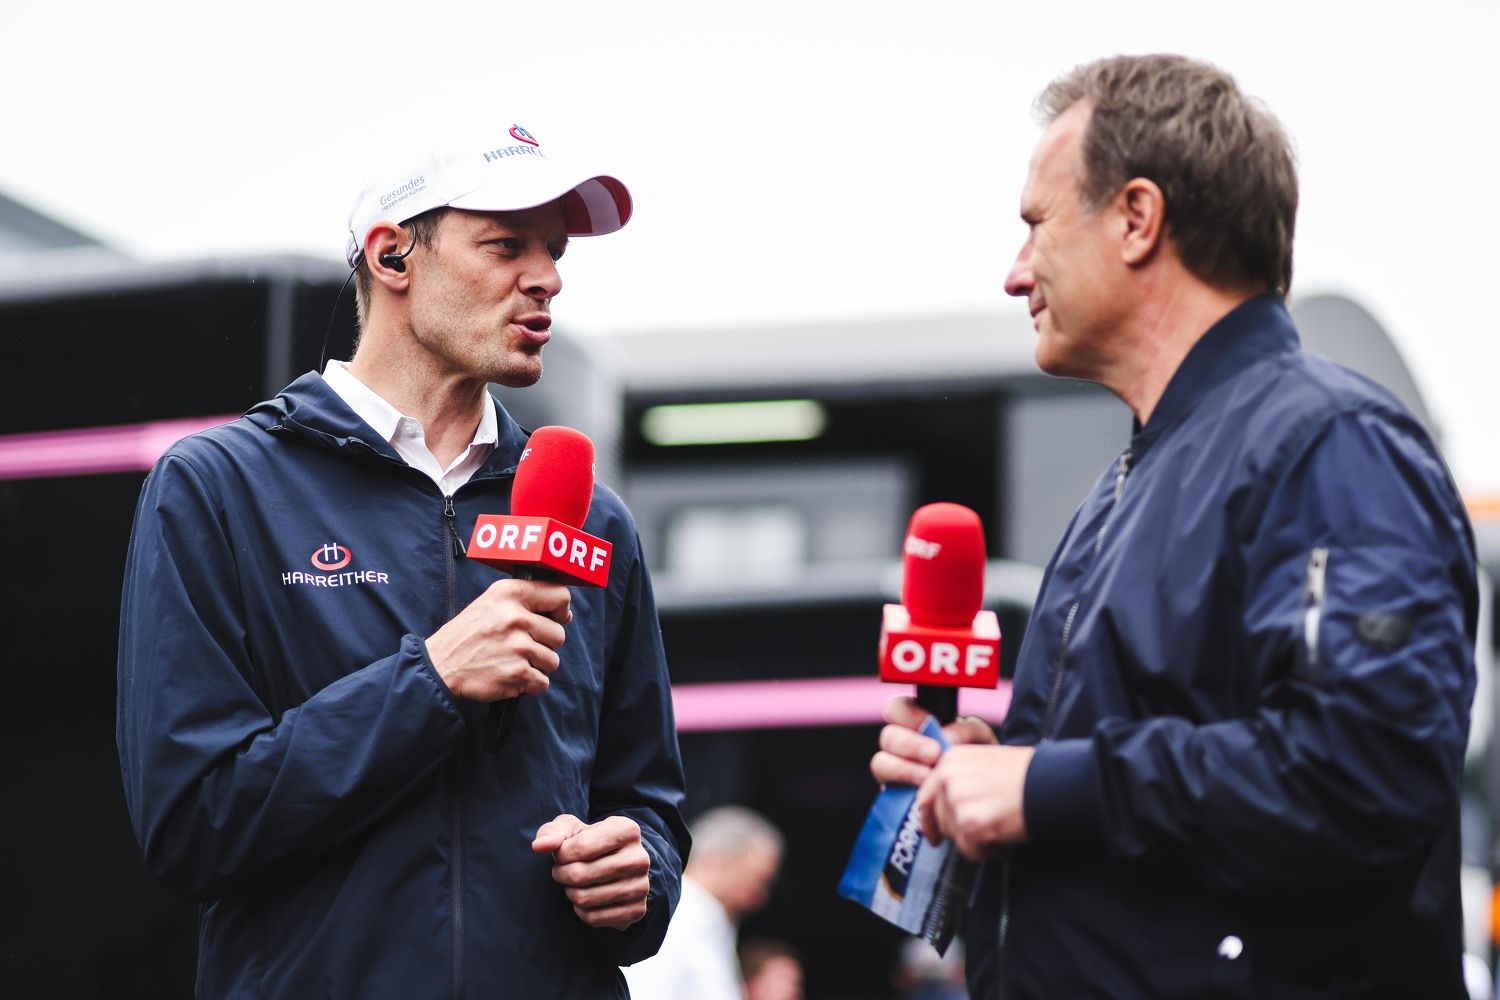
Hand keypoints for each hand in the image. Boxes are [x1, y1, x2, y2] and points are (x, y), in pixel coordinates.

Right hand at [425, 578, 571, 701]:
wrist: (440, 666)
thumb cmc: (467, 635)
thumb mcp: (490, 603)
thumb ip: (525, 602)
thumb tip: (565, 613)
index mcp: (510, 594)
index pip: (560, 595)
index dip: (561, 610)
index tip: (555, 618)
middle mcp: (516, 617)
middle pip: (559, 634)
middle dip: (544, 644)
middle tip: (520, 647)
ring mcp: (518, 647)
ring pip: (552, 661)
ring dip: (536, 666)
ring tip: (511, 661)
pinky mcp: (518, 673)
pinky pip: (542, 682)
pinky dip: (529, 684)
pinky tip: (509, 675)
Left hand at [532, 814, 650, 930]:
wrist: (618, 863)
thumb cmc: (589, 843)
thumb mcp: (571, 829)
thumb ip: (552, 833)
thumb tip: (539, 846)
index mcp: (627, 830)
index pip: (580, 848)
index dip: (561, 854)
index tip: (562, 854)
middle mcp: (640, 858)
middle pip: (580, 875)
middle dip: (562, 874)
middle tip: (562, 872)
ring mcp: (641, 887)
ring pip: (585, 898)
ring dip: (570, 892)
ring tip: (574, 884)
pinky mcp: (637, 911)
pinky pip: (593, 918)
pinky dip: (581, 911)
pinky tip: (586, 898)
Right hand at [869, 696, 997, 787]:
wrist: (981, 797)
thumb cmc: (978, 760)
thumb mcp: (979, 738)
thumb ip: (966, 730)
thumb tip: (946, 738)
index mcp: (917, 722)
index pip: (897, 708)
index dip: (907, 714)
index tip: (928, 724)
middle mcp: (901, 745)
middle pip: (887, 736)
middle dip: (908, 744)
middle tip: (934, 754)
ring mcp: (895, 771)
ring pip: (880, 762)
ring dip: (903, 769)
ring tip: (929, 777)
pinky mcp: (894, 796)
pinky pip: (885, 791)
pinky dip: (904, 791)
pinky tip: (923, 795)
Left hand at [917, 743, 1033, 858]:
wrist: (1052, 783)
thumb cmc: (1026, 774)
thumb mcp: (984, 763)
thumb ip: (959, 779)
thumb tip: (943, 807)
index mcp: (950, 760)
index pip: (926, 796)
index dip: (928, 820)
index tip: (933, 836)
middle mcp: (948, 778)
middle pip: (939, 819)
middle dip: (958, 831)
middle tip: (981, 831)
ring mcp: (958, 801)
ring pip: (954, 837)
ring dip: (974, 840)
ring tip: (998, 828)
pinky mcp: (971, 824)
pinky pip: (969, 849)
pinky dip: (985, 850)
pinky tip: (1001, 837)